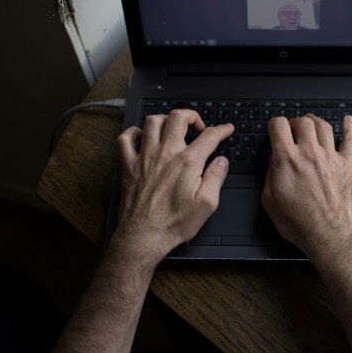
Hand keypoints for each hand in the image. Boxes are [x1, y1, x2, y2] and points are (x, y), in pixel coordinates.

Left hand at [114, 109, 233, 260]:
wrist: (144, 236)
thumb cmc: (174, 223)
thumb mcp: (207, 204)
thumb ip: (216, 177)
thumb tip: (221, 160)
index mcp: (187, 162)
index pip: (209, 136)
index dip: (221, 130)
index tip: (226, 129)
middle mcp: (165, 153)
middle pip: (177, 117)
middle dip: (192, 116)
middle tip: (198, 127)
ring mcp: (144, 157)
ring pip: (152, 121)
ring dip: (165, 120)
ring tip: (173, 129)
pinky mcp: (129, 165)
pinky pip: (125, 139)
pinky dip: (133, 132)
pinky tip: (142, 137)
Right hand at [261, 115, 351, 260]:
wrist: (327, 234)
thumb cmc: (297, 222)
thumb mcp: (269, 199)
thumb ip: (270, 174)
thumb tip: (275, 160)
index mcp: (287, 159)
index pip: (279, 125)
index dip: (275, 125)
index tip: (275, 130)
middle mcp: (309, 153)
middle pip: (303, 122)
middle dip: (295, 123)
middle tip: (292, 132)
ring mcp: (330, 157)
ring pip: (324, 126)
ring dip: (315, 122)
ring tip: (310, 126)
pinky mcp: (347, 165)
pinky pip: (351, 140)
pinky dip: (349, 127)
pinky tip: (347, 121)